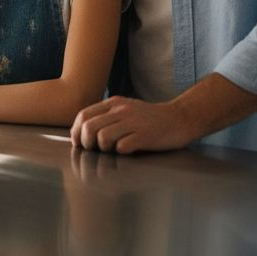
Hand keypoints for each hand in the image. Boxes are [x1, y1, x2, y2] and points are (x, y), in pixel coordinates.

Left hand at [69, 96, 191, 153]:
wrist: (180, 118)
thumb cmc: (150, 118)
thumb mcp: (125, 109)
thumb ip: (107, 116)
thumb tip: (83, 132)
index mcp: (114, 103)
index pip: (83, 115)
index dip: (76, 132)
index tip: (78, 143)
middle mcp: (121, 110)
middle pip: (89, 127)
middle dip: (86, 143)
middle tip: (93, 150)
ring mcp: (133, 122)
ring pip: (103, 137)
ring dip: (103, 149)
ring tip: (113, 150)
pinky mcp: (145, 136)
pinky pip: (122, 147)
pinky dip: (121, 152)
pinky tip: (128, 150)